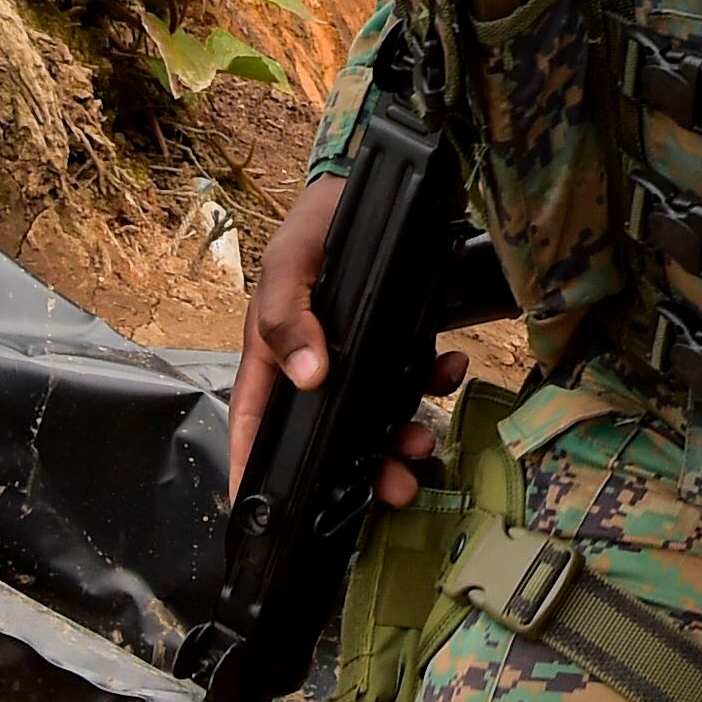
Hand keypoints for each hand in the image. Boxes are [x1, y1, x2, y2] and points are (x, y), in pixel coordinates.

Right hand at [222, 173, 460, 503]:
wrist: (371, 185)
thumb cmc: (314, 226)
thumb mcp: (288, 265)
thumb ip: (288, 319)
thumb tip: (307, 377)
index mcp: (272, 357)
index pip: (253, 423)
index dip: (251, 471)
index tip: (262, 516)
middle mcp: (314, 367)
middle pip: (329, 438)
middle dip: (360, 471)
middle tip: (393, 489)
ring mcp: (357, 357)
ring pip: (377, 416)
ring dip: (403, 437)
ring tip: (425, 444)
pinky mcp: (397, 340)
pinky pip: (416, 375)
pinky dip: (436, 378)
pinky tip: (450, 364)